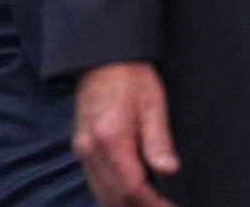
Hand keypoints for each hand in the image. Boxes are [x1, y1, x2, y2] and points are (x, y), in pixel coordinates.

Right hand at [74, 62, 179, 206]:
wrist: (101, 58)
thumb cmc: (130, 78)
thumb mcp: (153, 105)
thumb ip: (158, 140)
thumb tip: (168, 169)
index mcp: (110, 136)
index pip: (132, 187)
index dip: (154, 205)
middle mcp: (90, 146)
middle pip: (114, 196)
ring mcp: (82, 148)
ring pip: (101, 193)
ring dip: (124, 205)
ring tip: (151, 205)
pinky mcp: (81, 146)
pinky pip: (95, 181)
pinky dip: (113, 196)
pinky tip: (132, 197)